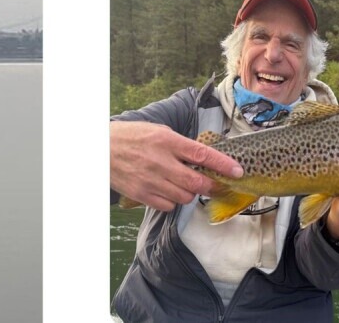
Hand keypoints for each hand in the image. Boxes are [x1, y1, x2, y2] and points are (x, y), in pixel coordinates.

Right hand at [110, 121, 242, 210]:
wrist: (100, 149)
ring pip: (185, 197)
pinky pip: (168, 205)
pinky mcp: (141, 194)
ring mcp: (150, 180)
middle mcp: (161, 162)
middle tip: (217, 185)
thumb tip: (205, 157)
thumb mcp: (159, 132)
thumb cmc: (133, 137)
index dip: (223, 165)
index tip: (237, 171)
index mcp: (167, 141)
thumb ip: (181, 145)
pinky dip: (173, 201)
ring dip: (191, 193)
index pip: (202, 154)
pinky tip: (169, 190)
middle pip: (197, 182)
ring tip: (186, 184)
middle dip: (212, 186)